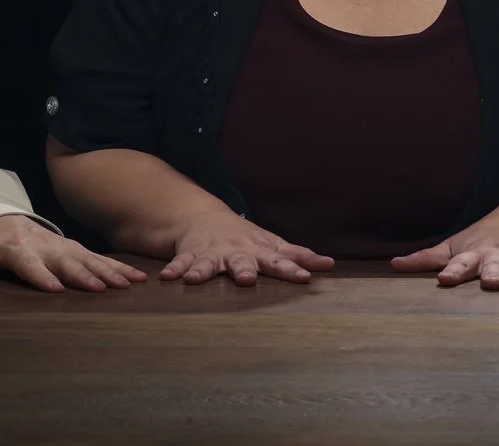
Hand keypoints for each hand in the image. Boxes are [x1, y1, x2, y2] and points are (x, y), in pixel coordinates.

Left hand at [0, 213, 144, 292]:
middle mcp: (44, 245)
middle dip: (83, 275)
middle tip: (101, 290)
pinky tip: (137, 280)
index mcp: (17, 247)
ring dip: (108, 272)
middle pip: (65, 261)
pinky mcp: (74, 250)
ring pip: (88, 259)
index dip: (40, 275)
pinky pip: (99, 259)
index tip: (54, 289)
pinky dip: (118, 268)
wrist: (4, 219)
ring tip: (128, 285)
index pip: (28, 263)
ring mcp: (62, 247)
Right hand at [160, 211, 334, 285]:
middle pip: (241, 261)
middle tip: (245, 280)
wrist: (204, 218)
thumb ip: (299, 256)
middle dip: (243, 270)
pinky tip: (168, 279)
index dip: (292, 269)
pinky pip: (181, 263)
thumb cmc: (247, 239)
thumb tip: (330, 265)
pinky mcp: (191, 254)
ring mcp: (212, 253)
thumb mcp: (273, 245)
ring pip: (208, 263)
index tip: (304, 278)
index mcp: (259, 251)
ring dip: (201, 270)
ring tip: (194, 280)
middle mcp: (236, 252)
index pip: (279, 261)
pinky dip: (175, 269)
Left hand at [391, 215, 498, 290]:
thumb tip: (393, 266)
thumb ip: (425, 260)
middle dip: (494, 274)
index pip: (459, 265)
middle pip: (496, 266)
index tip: (444, 281)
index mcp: (474, 255)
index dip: (451, 272)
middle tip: (493, 284)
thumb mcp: (451, 247)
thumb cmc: (478, 242)